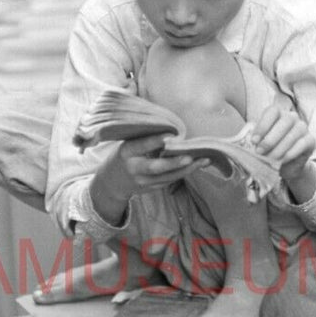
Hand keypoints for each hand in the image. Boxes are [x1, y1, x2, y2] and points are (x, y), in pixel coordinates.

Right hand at [93, 135, 208, 215]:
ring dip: (188, 169)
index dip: (155, 141)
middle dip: (174, 163)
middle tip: (190, 157)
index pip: (141, 146)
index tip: (170, 135)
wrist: (111, 182)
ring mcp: (143, 182)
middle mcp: (134, 168)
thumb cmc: (124, 155)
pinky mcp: (152, 189)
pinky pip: (170, 180)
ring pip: (168, 177)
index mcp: (126, 152)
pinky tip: (198, 165)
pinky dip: (184, 172)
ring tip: (205, 160)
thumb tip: (170, 127)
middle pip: (156, 167)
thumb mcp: (127, 143)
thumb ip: (144, 138)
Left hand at [252, 103, 314, 177]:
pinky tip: (282, 160)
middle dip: (270, 138)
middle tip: (260, 152)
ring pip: (293, 134)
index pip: (272, 111)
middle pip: (284, 122)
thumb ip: (256, 139)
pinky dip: (291, 153)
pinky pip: (302, 144)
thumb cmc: (270, 150)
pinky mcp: (310, 140)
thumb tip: (246, 143)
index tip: (254, 141)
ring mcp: (303, 128)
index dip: (262, 125)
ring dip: (279, 148)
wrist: (286, 165)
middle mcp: (292, 117)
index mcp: (278, 113)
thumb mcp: (261, 143)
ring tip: (269, 159)